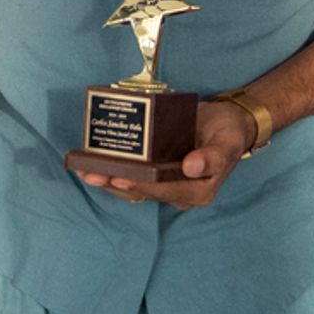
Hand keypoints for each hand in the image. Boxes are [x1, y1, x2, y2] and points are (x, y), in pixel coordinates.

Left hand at [77, 97, 255, 211]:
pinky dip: (115, 169)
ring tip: (85, 170)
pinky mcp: (158, 170)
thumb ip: (213, 157)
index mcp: (198, 191)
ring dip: (109, 179)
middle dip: (116, 183)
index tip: (119, 177)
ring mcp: (167, 182)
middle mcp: (180, 191)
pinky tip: (95, 163)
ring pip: (134, 186)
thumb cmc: (228, 132)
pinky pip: (134, 174)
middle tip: (91, 174)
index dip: (140, 185)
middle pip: (143, 191)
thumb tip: (191, 167)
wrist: (229, 122)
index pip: (164, 191)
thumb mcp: (227, 141)